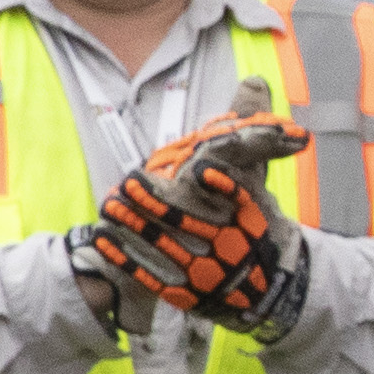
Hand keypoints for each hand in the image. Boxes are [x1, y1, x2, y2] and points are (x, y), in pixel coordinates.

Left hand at [80, 111, 309, 336]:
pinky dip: (126, 256)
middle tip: (130, 184)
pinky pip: (150, 274)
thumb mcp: (258, 174)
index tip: (189, 168)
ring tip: (112, 206)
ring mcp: (206, 272)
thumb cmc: (257, 220)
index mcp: (248, 214)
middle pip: (190, 220)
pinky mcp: (185, 293)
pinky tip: (105, 237)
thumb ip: (250, 127)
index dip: (208, 183)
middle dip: (156, 202)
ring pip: (166, 245)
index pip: (229, 195)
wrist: (268, 285)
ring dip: (135, 226)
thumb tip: (254, 80)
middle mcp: (229, 244)